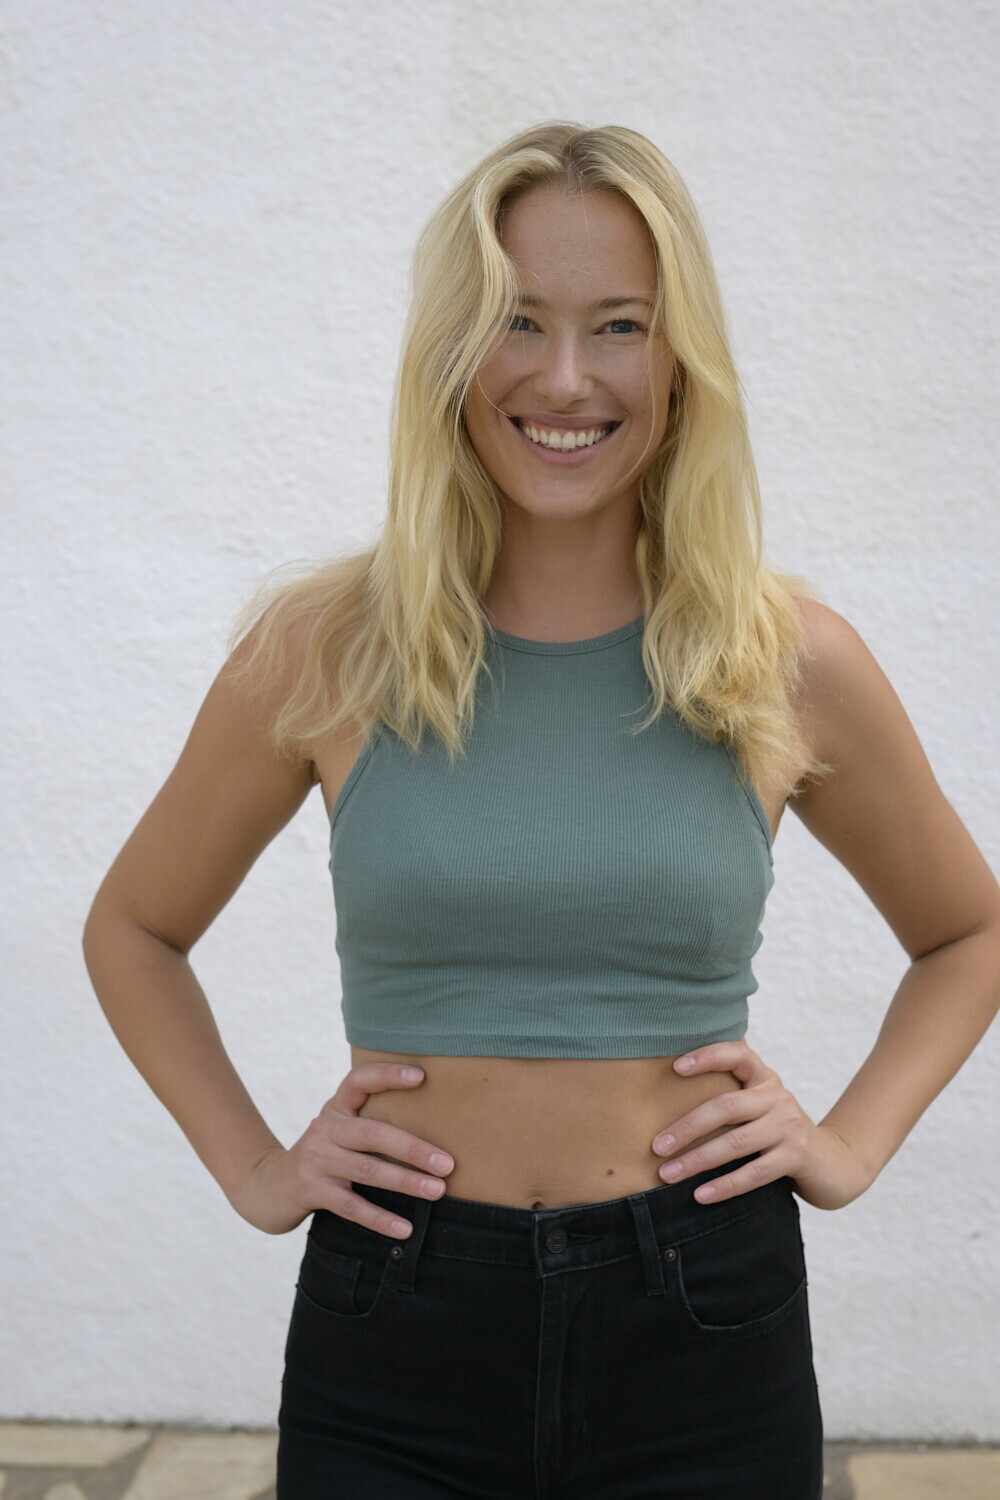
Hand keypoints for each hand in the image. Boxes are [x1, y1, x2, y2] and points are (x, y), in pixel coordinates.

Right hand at [229, 1063, 453, 1237]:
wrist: (268, 1187)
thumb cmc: (322, 1158)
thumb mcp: (340, 1132)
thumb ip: (371, 1126)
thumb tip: (434, 1134)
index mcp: (336, 1108)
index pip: (360, 1081)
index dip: (388, 1075)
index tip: (422, 1076)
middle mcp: (325, 1128)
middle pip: (374, 1133)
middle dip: (414, 1148)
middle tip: (448, 1164)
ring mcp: (316, 1159)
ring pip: (367, 1170)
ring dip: (405, 1182)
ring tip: (437, 1191)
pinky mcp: (310, 1190)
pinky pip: (351, 1207)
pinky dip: (380, 1219)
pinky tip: (405, 1229)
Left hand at [651, 1041, 875, 1209]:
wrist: (834, 1162)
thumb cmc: (780, 1133)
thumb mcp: (760, 1107)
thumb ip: (730, 1096)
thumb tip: (670, 1092)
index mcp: (764, 1078)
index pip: (736, 1054)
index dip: (707, 1056)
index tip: (675, 1067)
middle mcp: (777, 1096)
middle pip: (726, 1106)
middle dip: (687, 1127)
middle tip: (656, 1146)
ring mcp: (789, 1126)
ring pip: (736, 1142)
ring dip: (697, 1160)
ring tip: (667, 1174)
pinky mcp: (797, 1156)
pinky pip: (755, 1172)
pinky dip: (725, 1185)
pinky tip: (700, 1194)